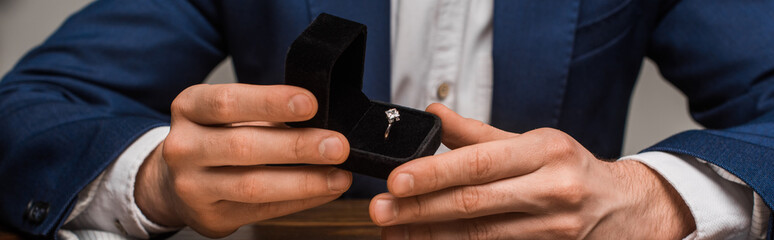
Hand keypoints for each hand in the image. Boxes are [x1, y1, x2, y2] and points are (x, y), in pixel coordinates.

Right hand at [134, 83, 351, 236]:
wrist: (174, 181)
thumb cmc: (215, 137)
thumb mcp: (228, 114)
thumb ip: (266, 113)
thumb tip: (322, 119)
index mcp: (189, 108)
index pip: (228, 102)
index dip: (271, 102)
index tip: (311, 103)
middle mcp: (184, 147)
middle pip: (244, 146)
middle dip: (298, 146)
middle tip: (338, 145)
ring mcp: (193, 187)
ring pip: (254, 185)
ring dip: (305, 180)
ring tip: (339, 174)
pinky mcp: (211, 217)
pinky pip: (263, 210)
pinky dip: (301, 200)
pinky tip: (326, 189)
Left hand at [369, 103, 694, 238]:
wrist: (625, 208)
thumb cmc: (573, 170)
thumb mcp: (533, 142)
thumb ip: (478, 134)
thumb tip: (433, 115)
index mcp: (544, 152)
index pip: (479, 163)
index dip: (434, 173)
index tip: (397, 180)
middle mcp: (550, 189)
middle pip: (474, 203)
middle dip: (421, 209)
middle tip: (381, 210)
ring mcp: (552, 228)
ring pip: (480, 235)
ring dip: (430, 235)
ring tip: (394, 230)